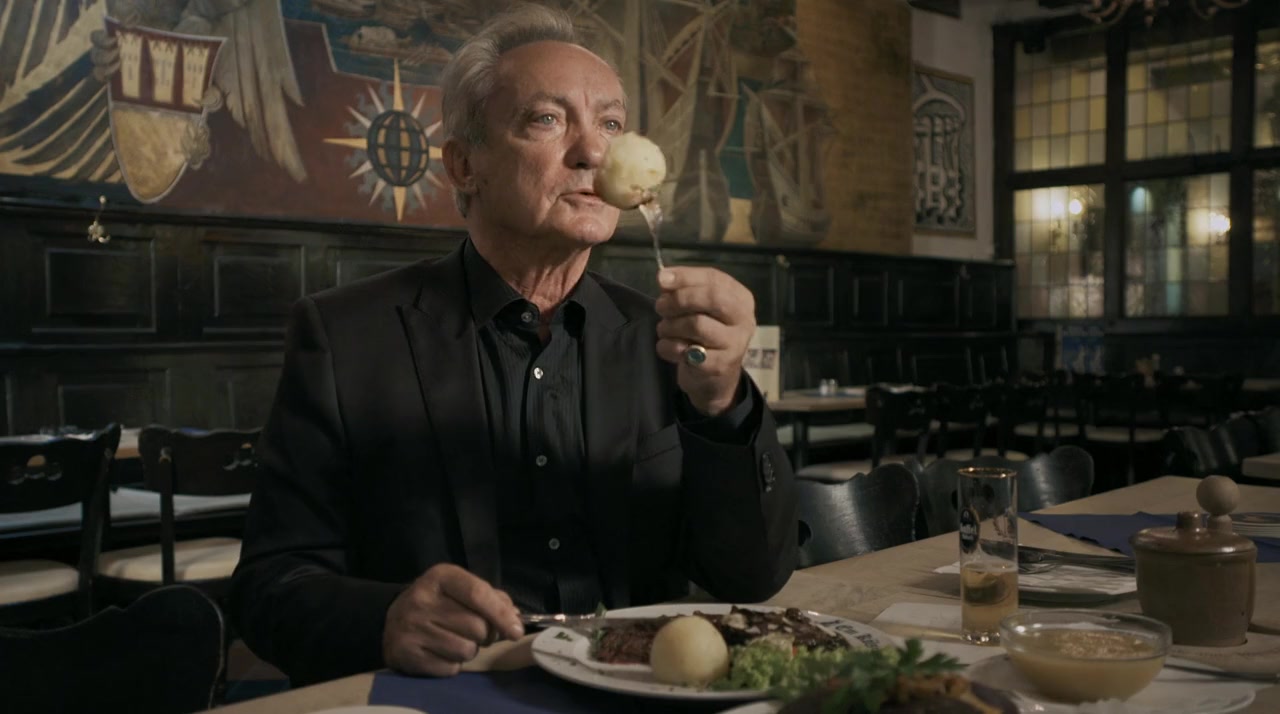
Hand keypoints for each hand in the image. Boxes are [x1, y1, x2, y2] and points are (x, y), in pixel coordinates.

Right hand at [382, 563, 523, 676]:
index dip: (502, 615)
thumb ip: (492, 599)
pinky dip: (452, 664)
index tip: (516, 631)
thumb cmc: (439, 602)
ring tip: (456, 641)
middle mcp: (422, 600)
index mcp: (440, 577)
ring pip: (465, 650)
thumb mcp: (462, 589)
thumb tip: (515, 620)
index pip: (478, 594)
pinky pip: (449, 668)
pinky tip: (441, 652)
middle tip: (476, 633)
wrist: (393, 619)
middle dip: (485, 635)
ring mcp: (411, 628)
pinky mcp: (406, 654)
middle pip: (476, 627)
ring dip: (469, 650)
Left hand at [655, 267, 755, 415]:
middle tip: (661, 307)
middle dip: (679, 300)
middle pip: (711, 298)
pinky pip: (686, 351)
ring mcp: (735, 344)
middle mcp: (744, 319)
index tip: (661, 279)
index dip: (686, 277)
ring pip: (697, 324)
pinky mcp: (720, 365)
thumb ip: (683, 289)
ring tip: (664, 329)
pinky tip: (667, 347)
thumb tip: (664, 277)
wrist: (714, 378)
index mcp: (741, 298)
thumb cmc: (705, 334)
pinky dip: (668, 347)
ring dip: (670, 325)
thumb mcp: (697, 308)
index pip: (714, 278)